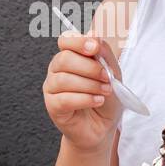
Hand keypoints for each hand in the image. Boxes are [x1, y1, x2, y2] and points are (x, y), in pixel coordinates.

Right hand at [43, 30, 121, 151]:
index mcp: (70, 57)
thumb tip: (95, 38)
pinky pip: (64, 99)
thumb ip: (104, 55)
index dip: (78, 42)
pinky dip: (85, 99)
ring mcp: (52, 88)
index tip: (95, 48)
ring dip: (90, 85)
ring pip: (64, 79)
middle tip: (107, 77)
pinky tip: (97, 100)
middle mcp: (57, 70)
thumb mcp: (112, 74)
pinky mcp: (52, 106)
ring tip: (106, 91)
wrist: (102, 126)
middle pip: (65, 59)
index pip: (65, 41)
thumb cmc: (105, 98)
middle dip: (90, 67)